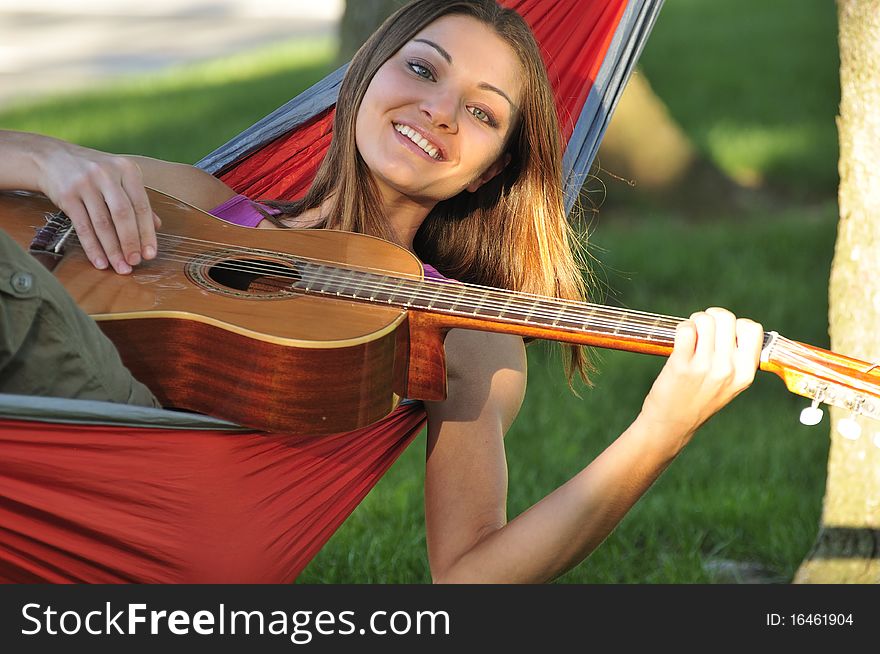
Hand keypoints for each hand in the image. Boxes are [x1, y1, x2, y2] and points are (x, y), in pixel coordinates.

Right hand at [37, 140, 159, 273]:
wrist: (52, 158)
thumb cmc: (93, 171)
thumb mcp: (119, 178)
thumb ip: (137, 199)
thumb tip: (156, 225)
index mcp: (127, 169)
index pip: (142, 206)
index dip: (147, 233)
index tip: (150, 253)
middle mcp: (107, 174)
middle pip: (123, 215)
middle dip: (131, 243)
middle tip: (135, 262)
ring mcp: (85, 183)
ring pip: (103, 223)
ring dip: (113, 250)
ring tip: (120, 267)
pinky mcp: (67, 195)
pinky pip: (82, 226)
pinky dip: (93, 247)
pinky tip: (100, 261)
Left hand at [639, 307, 763, 444]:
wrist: (671, 425)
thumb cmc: (699, 399)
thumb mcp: (729, 384)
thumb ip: (735, 358)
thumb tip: (731, 324)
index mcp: (746, 373)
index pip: (753, 329)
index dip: (735, 324)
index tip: (722, 334)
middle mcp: (728, 369)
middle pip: (726, 318)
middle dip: (711, 317)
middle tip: (701, 330)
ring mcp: (705, 367)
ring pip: (704, 320)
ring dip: (694, 322)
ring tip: (689, 335)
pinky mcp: (681, 366)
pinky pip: (685, 329)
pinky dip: (680, 328)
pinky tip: (678, 341)